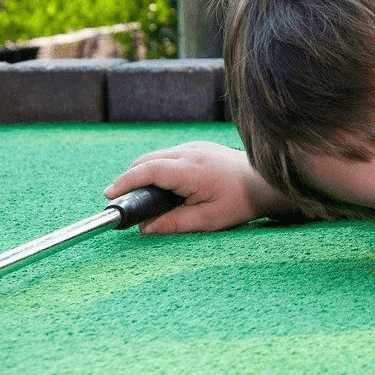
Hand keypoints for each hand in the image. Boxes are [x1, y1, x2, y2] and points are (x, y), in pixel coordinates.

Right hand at [104, 141, 288, 233]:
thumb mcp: (209, 220)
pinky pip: (169, 155)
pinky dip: (158, 168)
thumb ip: (174, 223)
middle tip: (122, 201)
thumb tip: (145, 228)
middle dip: (130, 179)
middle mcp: (190, 152)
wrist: (265, 183)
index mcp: (191, 170)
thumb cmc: (241, 202)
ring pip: (156, 156)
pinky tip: (161, 186)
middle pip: (146, 160)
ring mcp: (194, 146)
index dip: (125, 182)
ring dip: (144, 173)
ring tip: (141, 196)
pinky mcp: (197, 147)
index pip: (148, 170)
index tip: (109, 195)